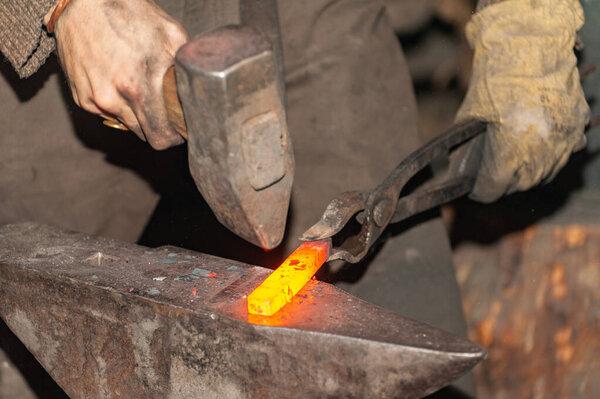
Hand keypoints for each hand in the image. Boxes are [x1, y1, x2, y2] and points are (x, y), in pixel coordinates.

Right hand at [47, 0, 187, 148]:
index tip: (179, 130)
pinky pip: (106, 113)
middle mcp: (112, 99)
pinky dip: (117, 105)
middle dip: (157, 126)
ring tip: (143, 89)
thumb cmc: (129, 13)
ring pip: (125, 124)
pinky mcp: (79, 96)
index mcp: (137, 88)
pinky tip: (121, 82)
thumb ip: (186, 68)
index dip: (173, 137)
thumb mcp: (171, 35)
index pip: (159, 137)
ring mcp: (93, 99)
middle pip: (143, 134)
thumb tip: (200, 91)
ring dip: (137, 115)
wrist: (83, 0)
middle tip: (165, 109)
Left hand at [453, 0, 588, 201]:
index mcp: (509, 157)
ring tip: (513, 164)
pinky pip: (564, 152)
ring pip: (545, 173)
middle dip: (503, 183)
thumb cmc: (495, 83)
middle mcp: (538, 157)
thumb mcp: (470, 120)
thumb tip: (461, 167)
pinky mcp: (576, 128)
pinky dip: (548, 154)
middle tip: (492, 176)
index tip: (474, 187)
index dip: (480, 191)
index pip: (492, 191)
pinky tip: (536, 146)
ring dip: (527, 172)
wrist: (530, 50)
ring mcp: (562, 143)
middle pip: (519, 186)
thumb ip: (467, 149)